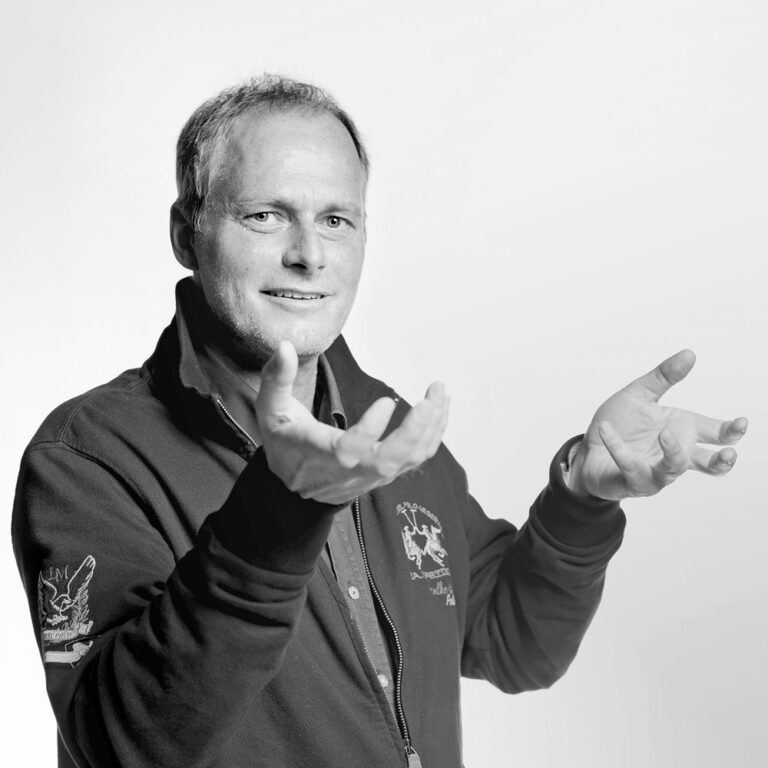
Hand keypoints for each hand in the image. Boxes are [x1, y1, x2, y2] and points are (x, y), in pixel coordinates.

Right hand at [254, 341, 449, 504]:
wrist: (292, 491)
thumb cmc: (283, 445)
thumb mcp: (271, 410)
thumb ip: (276, 378)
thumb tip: (285, 345)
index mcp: (318, 452)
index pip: (348, 449)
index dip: (370, 430)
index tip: (387, 401)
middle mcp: (348, 469)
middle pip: (387, 460)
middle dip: (414, 431)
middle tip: (432, 397)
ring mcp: (370, 475)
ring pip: (408, 460)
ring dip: (431, 428)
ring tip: (440, 392)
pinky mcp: (384, 474)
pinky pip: (415, 459)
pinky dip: (433, 435)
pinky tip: (439, 408)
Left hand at [567, 350, 747, 500]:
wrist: (589, 448)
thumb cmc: (620, 423)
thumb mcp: (639, 394)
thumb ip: (663, 377)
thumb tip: (689, 354)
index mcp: (683, 431)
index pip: (717, 433)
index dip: (732, 431)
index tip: (740, 423)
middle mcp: (675, 454)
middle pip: (709, 464)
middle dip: (722, 460)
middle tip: (727, 453)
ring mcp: (656, 471)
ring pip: (673, 469)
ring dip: (673, 452)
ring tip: (664, 433)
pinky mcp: (632, 481)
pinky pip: (630, 467)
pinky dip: (618, 448)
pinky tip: (606, 431)